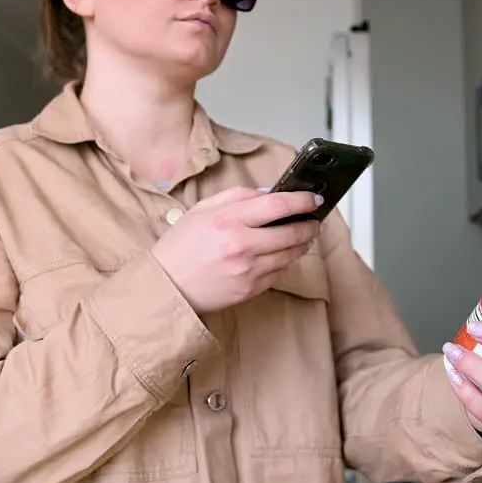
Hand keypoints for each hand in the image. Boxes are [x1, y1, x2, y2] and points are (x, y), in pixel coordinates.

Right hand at [150, 187, 322, 312]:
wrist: (166, 287)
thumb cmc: (180, 247)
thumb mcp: (202, 210)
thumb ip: (238, 196)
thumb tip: (269, 192)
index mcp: (228, 220)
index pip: (278, 205)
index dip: (302, 201)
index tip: (313, 199)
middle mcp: (241, 245)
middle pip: (291, 231)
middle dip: (310, 225)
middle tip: (315, 220)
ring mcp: (248, 270)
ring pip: (290, 255)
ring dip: (303, 244)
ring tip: (304, 236)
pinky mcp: (250, 290)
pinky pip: (279, 273)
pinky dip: (286, 262)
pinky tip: (283, 255)